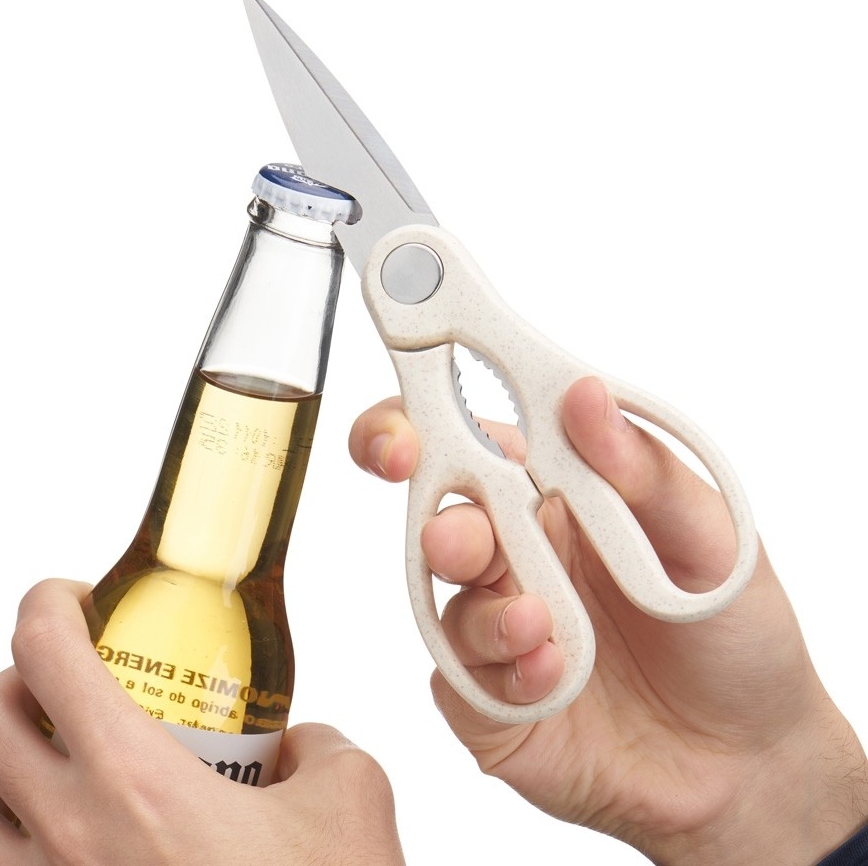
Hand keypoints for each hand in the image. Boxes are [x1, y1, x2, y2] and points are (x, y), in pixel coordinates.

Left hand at [0, 579, 404, 865]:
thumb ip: (322, 747)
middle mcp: (68, 840)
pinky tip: (69, 849)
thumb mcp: (353, 799)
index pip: (43, 651)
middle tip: (71, 683)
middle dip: (17, 679)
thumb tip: (300, 744)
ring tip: (54, 775)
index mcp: (135, 780)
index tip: (77, 599)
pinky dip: (2, 852)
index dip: (48, 602)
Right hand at [349, 377, 867, 864]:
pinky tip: (556, 675)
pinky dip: (506, 675)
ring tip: (539, 624)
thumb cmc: (737, 634)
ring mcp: (499, 626)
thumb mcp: (716, 539)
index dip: (411, 426)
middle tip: (455, 538)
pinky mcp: (494, 702)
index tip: (405, 437)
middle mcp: (516, 552)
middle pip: (434, 516)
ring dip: (485, 611)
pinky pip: (466, 682)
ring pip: (447, 601)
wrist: (752, 763)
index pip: (463, 436)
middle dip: (436, 522)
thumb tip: (583, 393)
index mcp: (552, 491)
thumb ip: (644, 470)